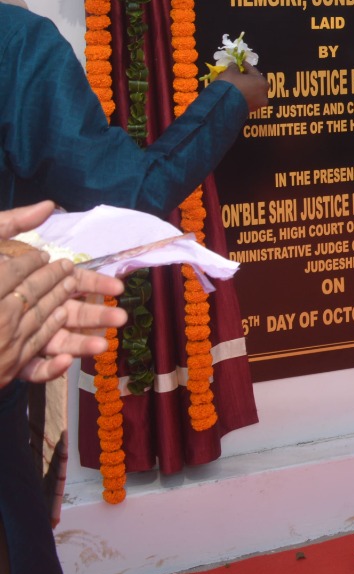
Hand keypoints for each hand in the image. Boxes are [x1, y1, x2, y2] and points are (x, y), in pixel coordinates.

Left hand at [0, 202, 127, 384]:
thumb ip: (14, 223)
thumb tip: (50, 205)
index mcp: (28, 283)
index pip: (68, 282)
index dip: (92, 284)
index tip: (117, 287)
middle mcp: (28, 310)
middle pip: (68, 311)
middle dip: (96, 315)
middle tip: (122, 319)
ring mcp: (18, 337)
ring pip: (54, 341)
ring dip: (79, 344)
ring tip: (102, 346)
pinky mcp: (9, 363)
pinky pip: (30, 369)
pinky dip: (47, 369)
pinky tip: (61, 363)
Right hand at [217, 64, 268, 111]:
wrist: (222, 106)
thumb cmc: (230, 85)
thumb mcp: (230, 72)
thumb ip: (234, 67)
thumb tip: (235, 65)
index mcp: (262, 82)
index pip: (253, 71)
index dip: (245, 66)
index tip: (240, 63)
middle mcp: (263, 94)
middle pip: (254, 82)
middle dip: (246, 77)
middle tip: (237, 73)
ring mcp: (258, 104)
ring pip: (251, 92)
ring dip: (244, 87)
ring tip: (234, 83)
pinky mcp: (249, 111)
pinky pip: (246, 99)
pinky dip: (242, 95)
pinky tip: (234, 92)